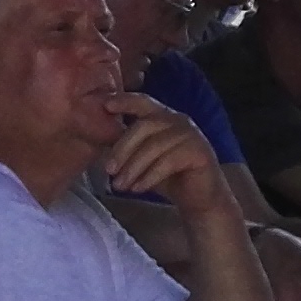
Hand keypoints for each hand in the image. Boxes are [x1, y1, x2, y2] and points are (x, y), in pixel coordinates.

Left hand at [96, 97, 222, 209]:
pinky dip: (149, 176)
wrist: (199, 199)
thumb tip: (100, 139)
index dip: (125, 101)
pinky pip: (167, 162)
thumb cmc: (169, 177)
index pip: (143, 102)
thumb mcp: (144, 159)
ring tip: (120, 186)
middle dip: (123, 148)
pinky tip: (138, 189)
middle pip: (145, 125)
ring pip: (154, 146)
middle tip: (108, 170)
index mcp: (165, 117)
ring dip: (133, 168)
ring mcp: (191, 135)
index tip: (105, 105)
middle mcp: (180, 121)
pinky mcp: (199, 153)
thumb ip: (128, 147)